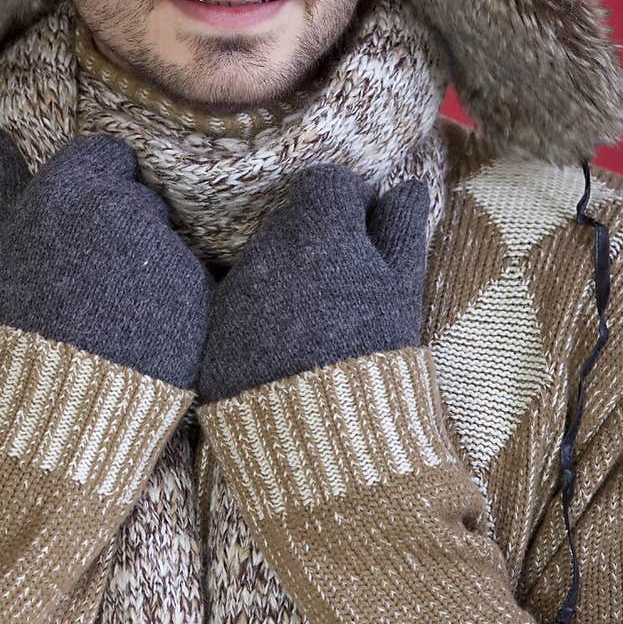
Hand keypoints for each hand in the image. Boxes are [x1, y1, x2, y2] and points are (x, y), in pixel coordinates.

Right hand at [0, 123, 214, 390]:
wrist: (64, 397)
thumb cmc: (27, 317)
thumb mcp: (3, 245)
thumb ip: (0, 181)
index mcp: (68, 188)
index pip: (107, 154)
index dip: (96, 188)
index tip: (81, 229)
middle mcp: (119, 205)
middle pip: (140, 194)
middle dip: (125, 225)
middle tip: (95, 277)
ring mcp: (160, 244)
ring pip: (166, 233)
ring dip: (151, 260)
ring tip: (117, 304)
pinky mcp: (195, 282)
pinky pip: (192, 273)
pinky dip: (178, 295)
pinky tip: (147, 324)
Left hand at [198, 166, 429, 402]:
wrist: (325, 440)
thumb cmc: (376, 356)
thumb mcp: (402, 290)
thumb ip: (401, 230)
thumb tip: (408, 186)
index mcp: (316, 230)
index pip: (325, 184)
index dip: (351, 202)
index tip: (366, 233)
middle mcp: (265, 251)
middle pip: (291, 222)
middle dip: (319, 242)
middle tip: (348, 288)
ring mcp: (234, 293)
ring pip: (265, 264)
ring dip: (290, 279)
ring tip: (320, 329)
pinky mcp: (214, 334)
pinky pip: (240, 307)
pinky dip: (263, 317)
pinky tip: (289, 353)